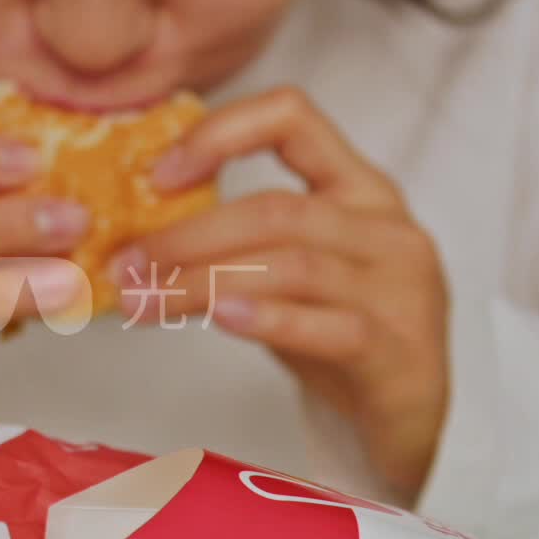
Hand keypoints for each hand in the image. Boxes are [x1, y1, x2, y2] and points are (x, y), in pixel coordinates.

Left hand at [107, 87, 450, 492]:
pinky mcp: (399, 349)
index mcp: (359, 187)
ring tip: (145, 301)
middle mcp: (386, 227)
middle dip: (188, 235)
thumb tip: (138, 234)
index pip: (292, 117)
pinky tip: (219, 320)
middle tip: (126, 264)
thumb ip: (240, 243)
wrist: (412, 421)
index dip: (220, 132)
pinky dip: (267, 320)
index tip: (158, 175)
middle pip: (276, 208)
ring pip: (291, 266)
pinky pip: (328, 326)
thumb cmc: (342, 339)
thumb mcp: (292, 274)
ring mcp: (401, 287)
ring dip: (203, 282)